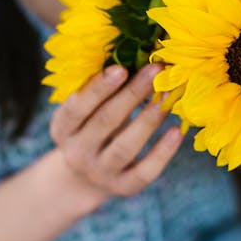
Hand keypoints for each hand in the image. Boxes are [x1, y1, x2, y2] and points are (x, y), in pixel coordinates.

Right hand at [49, 64, 182, 197]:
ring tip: (168, 96)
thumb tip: (138, 52)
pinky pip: (145, 171)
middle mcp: (77, 153)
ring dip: (149, 119)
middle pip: (105, 122)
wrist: (86, 177)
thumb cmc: (91, 128)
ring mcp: (100, 173)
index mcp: (62, 128)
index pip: (77, 107)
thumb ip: (103, 89)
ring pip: (125, 147)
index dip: (98, 88)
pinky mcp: (123, 188)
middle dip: (132, 94)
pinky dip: (163, 152)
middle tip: (156, 70)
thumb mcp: (86, 111)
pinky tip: (178, 131)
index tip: (121, 67)